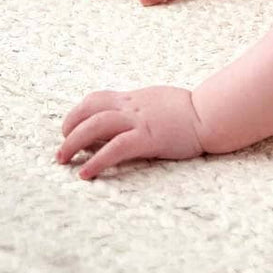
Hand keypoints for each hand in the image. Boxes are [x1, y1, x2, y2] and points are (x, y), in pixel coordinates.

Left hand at [56, 86, 205, 180]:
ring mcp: (140, 121)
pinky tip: (86, 174)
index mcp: (134, 98)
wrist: (210, 113)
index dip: (77, 114)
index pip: (96, 99)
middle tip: (61, 151)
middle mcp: (133, 107)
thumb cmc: (188, 111)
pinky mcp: (149, 138)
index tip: (70, 130)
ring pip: (96, 125)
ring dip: (74, 143)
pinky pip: (116, 148)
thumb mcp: (158, 102)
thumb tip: (120, 122)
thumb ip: (138, 109)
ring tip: (64, 160)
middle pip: (89, 112)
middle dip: (69, 130)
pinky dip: (97, 161)